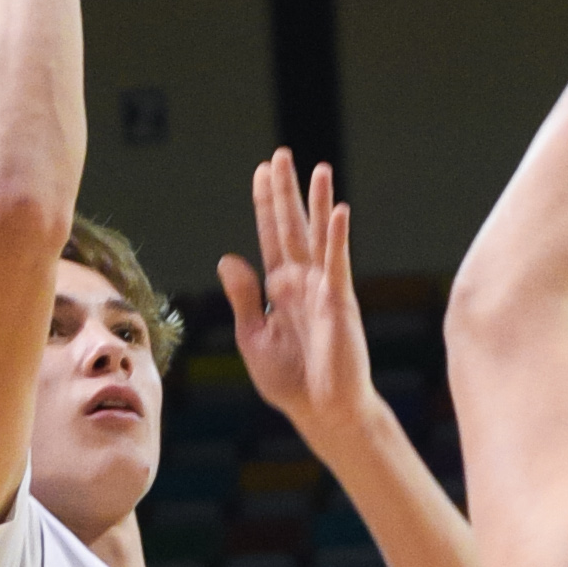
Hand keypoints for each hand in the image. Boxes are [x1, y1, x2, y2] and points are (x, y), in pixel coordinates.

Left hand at [220, 151, 377, 451]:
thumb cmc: (290, 381)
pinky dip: (337, 236)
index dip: (265, 204)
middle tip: (281, 155)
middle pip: (291, 226)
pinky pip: (337, 263)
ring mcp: (323, 289)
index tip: (260, 172)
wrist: (322, 411)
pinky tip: (337, 210)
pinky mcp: (339, 302)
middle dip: (285, 191)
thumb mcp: (253, 336)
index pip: (270, 237)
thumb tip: (228, 258)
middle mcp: (302, 282)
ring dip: (317, 202)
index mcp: (280, 289)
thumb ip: (243, 297)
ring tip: (317, 168)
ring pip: (318, 236)